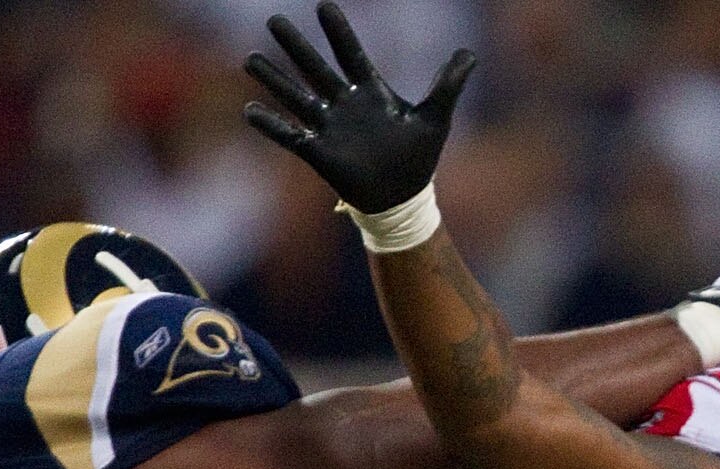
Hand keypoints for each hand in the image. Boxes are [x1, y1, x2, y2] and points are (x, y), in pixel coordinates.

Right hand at [242, 3, 472, 215]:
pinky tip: (250, 110)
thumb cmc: (418, 158)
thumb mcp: (436, 118)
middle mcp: (344, 104)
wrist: (404, 199)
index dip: (338, 32)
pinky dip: (271, 126)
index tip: (323, 5)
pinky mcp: (319, 153)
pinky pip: (290, 136)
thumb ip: (448, 85)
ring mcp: (329, 127)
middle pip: (315, 69)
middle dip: (296, 46)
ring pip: (296, 97)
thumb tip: (469, 54)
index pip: (350, 54)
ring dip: (274, 80)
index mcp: (370, 92)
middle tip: (274, 21)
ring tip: (250, 59)